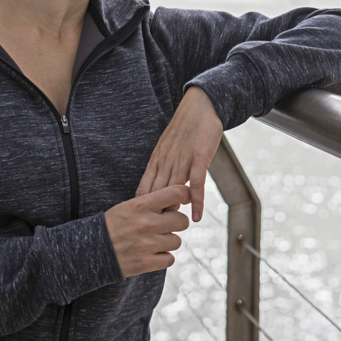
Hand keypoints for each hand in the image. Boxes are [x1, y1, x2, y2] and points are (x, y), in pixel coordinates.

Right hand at [104, 184, 191, 277]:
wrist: (91, 249)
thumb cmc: (113, 225)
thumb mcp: (129, 206)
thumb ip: (152, 202)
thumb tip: (180, 199)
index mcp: (141, 205)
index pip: (176, 193)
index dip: (185, 195)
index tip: (184, 199)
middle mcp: (146, 223)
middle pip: (182, 220)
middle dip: (176, 223)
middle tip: (165, 225)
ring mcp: (147, 244)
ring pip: (177, 241)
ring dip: (168, 242)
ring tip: (154, 241)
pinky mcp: (146, 263)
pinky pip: (170, 259)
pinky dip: (163, 257)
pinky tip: (152, 253)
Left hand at [135, 85, 223, 222]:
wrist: (200, 107)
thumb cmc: (185, 129)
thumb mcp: (167, 148)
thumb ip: (164, 167)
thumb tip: (160, 187)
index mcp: (156, 160)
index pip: (144, 189)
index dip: (142, 207)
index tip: (140, 223)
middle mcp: (166, 162)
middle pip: (157, 194)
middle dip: (155, 214)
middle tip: (155, 233)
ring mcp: (182, 160)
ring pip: (173, 191)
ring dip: (173, 211)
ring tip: (172, 230)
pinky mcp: (199, 158)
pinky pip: (196, 184)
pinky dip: (196, 202)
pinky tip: (197, 216)